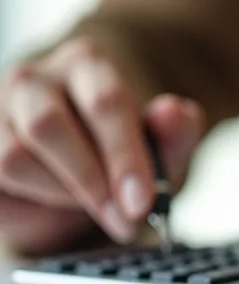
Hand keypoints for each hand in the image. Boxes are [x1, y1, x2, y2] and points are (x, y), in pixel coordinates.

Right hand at [0, 38, 204, 254]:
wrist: (80, 176)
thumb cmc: (121, 155)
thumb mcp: (161, 150)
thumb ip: (175, 132)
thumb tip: (176, 112)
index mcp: (87, 65)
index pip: (103, 101)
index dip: (124, 156)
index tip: (141, 201)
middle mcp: (34, 80)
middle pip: (48, 125)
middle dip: (90, 181)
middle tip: (124, 217)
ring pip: (16, 157)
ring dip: (61, 193)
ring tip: (93, 203)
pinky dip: (34, 199)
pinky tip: (58, 199)